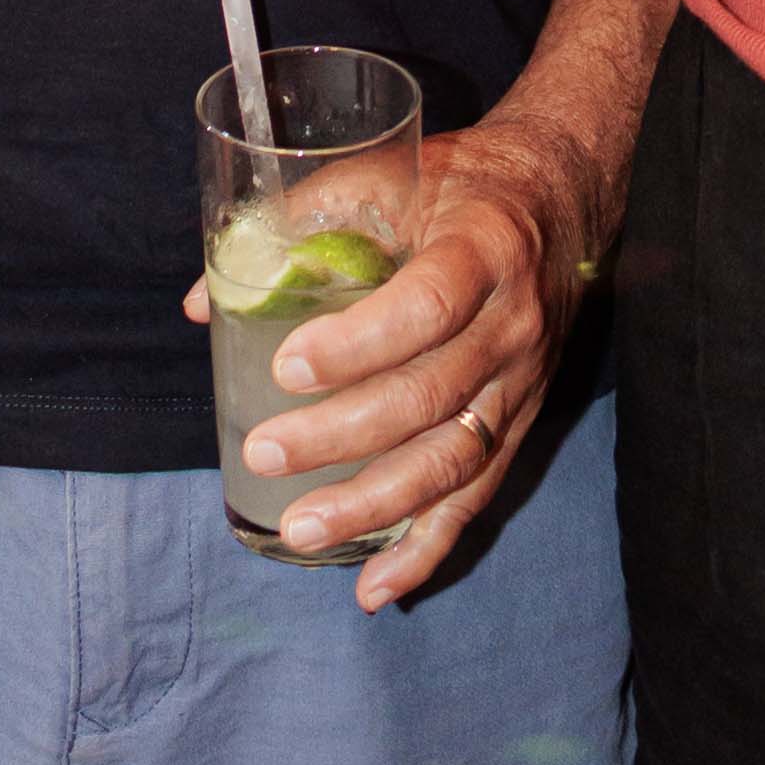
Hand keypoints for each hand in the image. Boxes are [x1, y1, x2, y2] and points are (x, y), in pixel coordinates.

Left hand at [192, 103, 599, 614]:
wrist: (562, 197)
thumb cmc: (459, 185)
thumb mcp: (387, 175)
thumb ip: (296, 225)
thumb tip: (201, 301)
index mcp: (480, 252)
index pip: (426, 308)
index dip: (357, 345)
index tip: (287, 365)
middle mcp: (511, 326)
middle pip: (429, 397)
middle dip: (340, 436)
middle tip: (264, 453)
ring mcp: (522, 385)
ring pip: (452, 461)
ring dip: (375, 505)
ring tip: (302, 530)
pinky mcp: (520, 424)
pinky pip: (477, 498)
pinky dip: (427, 550)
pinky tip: (375, 588)